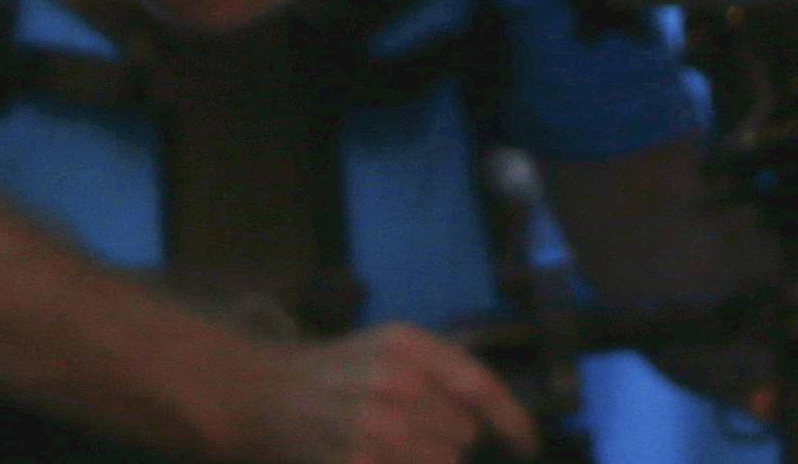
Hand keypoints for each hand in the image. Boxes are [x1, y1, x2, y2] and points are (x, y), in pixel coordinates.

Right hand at [234, 323, 536, 462]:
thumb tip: (496, 413)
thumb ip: (445, 367)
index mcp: (407, 345)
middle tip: (416, 428)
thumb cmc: (341, 368)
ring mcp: (375, 428)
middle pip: (464, 435)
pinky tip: (383, 457)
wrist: (269, 395)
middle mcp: (395, 382)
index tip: (528, 443)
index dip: (514, 420)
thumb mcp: (391, 345)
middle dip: (451, 437)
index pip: (480, 386)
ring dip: (430, 461)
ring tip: (398, 446)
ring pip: (444, 463)